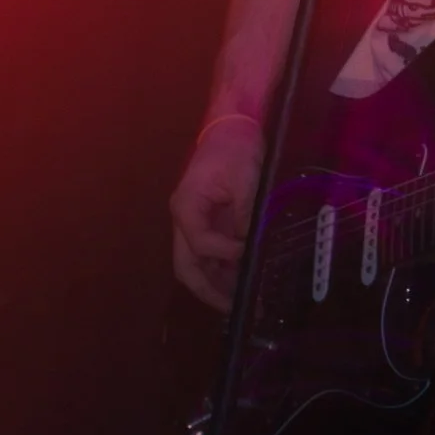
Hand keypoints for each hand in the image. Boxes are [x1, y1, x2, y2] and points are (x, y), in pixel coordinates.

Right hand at [170, 113, 262, 310]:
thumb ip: (245, 215)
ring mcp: (194, 223)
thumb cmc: (234, 148)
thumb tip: (251, 246)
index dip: (225, 254)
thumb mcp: (245, 179)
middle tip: (236, 307)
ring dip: (218, 284)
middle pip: (187, 266)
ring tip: (244, 301)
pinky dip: (225, 269)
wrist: (231, 127)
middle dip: (210, 290)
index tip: (250, 255)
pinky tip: (243, 280)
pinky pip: (211, 254)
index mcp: (186, 207)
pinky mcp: (208, 223)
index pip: (200, 243)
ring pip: (197, 264)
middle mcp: (184, 220)